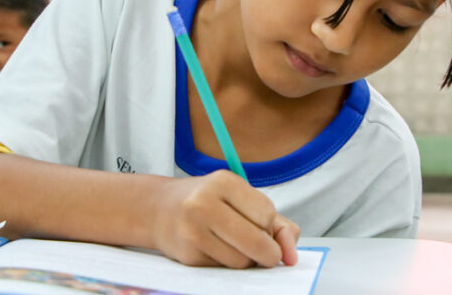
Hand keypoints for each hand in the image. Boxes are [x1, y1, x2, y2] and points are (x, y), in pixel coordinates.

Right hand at [152, 170, 299, 267]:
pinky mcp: (187, 255)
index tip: (261, 224)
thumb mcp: (241, 199)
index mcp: (223, 181)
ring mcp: (193, 231)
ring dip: (248, 260)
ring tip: (235, 245)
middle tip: (266, 252)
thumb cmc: (210, 202)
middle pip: (257, 241)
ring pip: (242, 261)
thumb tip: (292, 258)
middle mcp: (204, 204)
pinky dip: (229, 264)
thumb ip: (278, 224)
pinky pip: (224, 269)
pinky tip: (217, 250)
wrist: (159, 209)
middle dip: (268, 252)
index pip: (267, 214)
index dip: (270, 225)